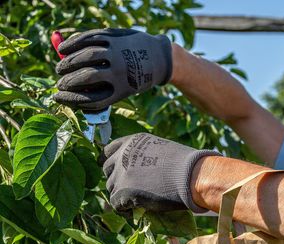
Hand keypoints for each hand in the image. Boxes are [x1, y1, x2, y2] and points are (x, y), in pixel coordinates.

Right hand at [54, 28, 172, 110]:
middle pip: (87, 77)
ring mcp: (117, 52)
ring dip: (68, 62)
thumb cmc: (134, 77)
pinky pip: (89, 38)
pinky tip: (62, 49)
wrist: (158, 58)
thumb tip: (72, 96)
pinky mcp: (114, 37)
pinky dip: (73, 43)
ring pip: (86, 56)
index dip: (72, 99)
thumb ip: (102, 92)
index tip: (58, 98)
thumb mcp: (124, 90)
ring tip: (60, 68)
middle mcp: (120, 71)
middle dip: (68, 81)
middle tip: (59, 83)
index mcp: (123, 90)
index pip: (92, 99)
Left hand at [102, 133, 219, 212]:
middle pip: (107, 170)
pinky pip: (115, 204)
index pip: (108, 150)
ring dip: (121, 195)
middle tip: (129, 189)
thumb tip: (138, 172)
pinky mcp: (123, 191)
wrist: (191, 175)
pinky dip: (124, 209)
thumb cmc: (185, 164)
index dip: (111, 162)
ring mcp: (121, 173)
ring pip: (111, 188)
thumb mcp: (161, 150)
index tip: (115, 171)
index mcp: (133, 142)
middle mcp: (123, 155)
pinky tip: (136, 210)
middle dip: (116, 179)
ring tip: (137, 201)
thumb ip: (144, 156)